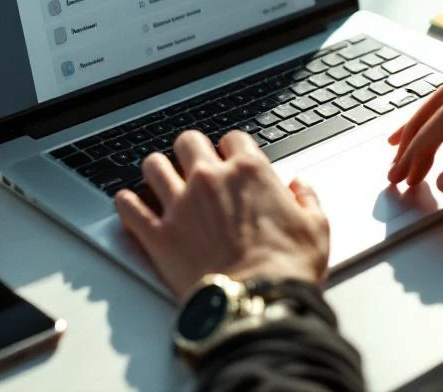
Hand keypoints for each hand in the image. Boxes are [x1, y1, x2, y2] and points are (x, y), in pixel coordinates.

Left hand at [114, 129, 329, 299]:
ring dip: (157, 169)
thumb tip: (300, 186)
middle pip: (188, 141)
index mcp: (249, 172)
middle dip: (192, 150)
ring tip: (160, 178)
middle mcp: (210, 180)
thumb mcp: (315, 228)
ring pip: (153, 165)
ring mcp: (180, 205)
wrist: (256, 304)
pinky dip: (126, 203)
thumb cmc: (286, 269)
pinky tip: (128, 202)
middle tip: (195, 164)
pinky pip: (129, 208)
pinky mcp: (158, 235)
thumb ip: (307, 199)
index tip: (232, 159)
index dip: (233, 149)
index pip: (234, 138)